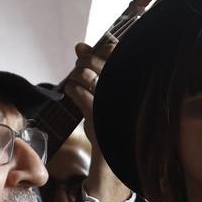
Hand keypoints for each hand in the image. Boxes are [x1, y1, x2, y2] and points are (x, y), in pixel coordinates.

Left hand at [63, 41, 131, 201]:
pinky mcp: (98, 114)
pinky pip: (80, 94)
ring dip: (76, 76)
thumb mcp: (102, 93)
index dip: (102, 51)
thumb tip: (79, 45)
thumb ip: (94, 66)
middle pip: (98, 63)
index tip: (92, 54)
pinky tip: (71, 92)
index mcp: (129, 84)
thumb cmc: (108, 121)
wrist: (113, 156)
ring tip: (76, 83)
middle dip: (84, 63)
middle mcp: (123, 91)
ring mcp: (112, 102)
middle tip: (80, 71)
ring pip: (87, 76)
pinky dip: (72, 90)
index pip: (116, 55)